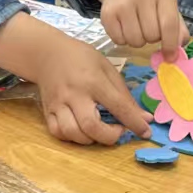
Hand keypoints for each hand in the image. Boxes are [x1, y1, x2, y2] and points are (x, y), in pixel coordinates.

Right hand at [0, 13, 151, 144]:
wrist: (47, 53)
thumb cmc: (82, 59)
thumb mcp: (107, 69)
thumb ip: (125, 95)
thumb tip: (144, 119)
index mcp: (94, 81)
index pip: (118, 106)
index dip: (134, 123)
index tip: (145, 132)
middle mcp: (74, 94)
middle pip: (91, 126)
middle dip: (109, 136)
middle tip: (118, 131)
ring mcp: (58, 104)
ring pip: (72, 133)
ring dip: (90, 139)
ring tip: (100, 131)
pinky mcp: (47, 111)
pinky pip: (58, 133)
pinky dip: (72, 137)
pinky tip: (81, 131)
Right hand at [89, 0, 187, 54]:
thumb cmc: (151, 4)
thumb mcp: (169, 10)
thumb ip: (178, 30)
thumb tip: (176, 53)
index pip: (169, 25)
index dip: (170, 45)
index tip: (170, 58)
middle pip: (152, 35)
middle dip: (152, 39)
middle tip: (148, 30)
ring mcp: (123, 3)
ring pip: (135, 40)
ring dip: (138, 41)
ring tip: (137, 29)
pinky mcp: (107, 13)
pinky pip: (119, 40)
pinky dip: (123, 41)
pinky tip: (124, 28)